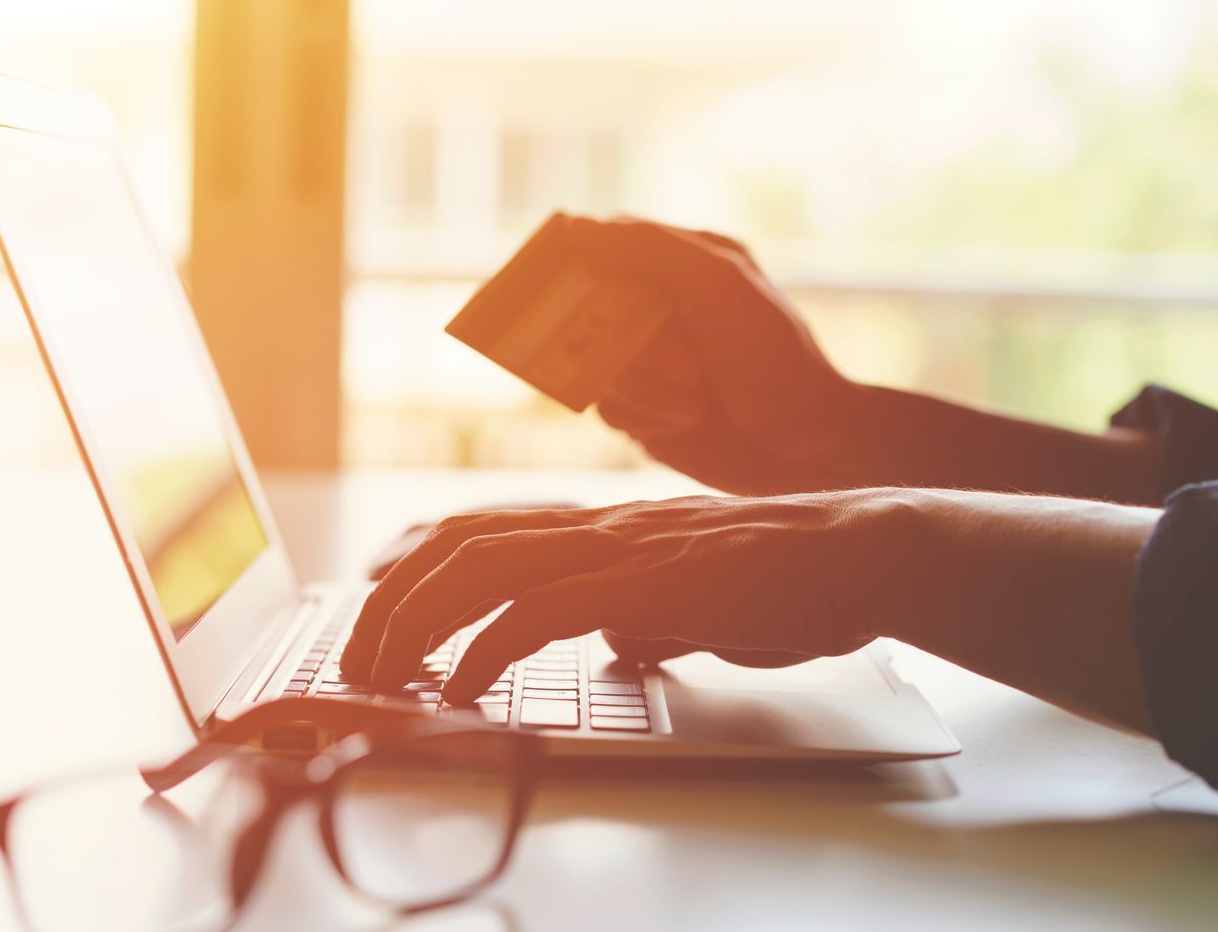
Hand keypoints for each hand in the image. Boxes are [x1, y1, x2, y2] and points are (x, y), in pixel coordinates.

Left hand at [339, 493, 889, 703]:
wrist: (856, 552)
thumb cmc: (786, 579)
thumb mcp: (694, 598)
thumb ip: (646, 613)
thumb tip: (617, 644)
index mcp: (601, 529)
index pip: (480, 527)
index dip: (415, 557)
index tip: (375, 596)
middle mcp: (595, 527)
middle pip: (458, 544)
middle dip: (393, 601)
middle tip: (361, 658)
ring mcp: (616, 547)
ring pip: (480, 567)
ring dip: (418, 624)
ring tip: (388, 677)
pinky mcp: (642, 581)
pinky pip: (538, 610)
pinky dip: (485, 650)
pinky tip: (465, 691)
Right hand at [570, 216, 858, 495]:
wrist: (805, 449)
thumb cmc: (774, 357)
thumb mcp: (718, 285)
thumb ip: (650, 250)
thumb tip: (580, 230)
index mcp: (683, 265)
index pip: (608, 245)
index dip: (584, 265)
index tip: (575, 286)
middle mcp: (661, 308)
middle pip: (591, 311)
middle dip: (632, 345)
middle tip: (686, 366)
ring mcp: (650, 360)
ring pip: (596, 364)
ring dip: (642, 387)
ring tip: (695, 399)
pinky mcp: (645, 408)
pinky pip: (609, 407)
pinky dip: (643, 415)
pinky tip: (684, 421)